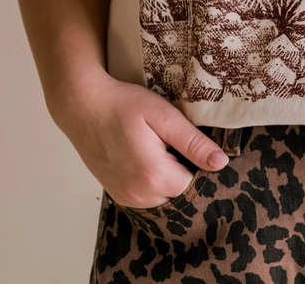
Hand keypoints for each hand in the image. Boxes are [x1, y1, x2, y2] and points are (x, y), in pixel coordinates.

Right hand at [50, 68, 227, 207]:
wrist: (83, 107)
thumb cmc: (124, 106)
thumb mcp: (165, 117)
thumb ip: (193, 143)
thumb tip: (221, 163)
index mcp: (153, 176)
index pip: (197, 186)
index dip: (204, 167)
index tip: (201, 148)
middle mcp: (138, 195)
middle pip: (181, 195)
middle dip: (189, 174)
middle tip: (184, 147)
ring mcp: (125, 197)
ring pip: (166, 198)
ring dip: (173, 180)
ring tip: (167, 151)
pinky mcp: (118, 194)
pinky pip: (149, 198)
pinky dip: (157, 183)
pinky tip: (154, 159)